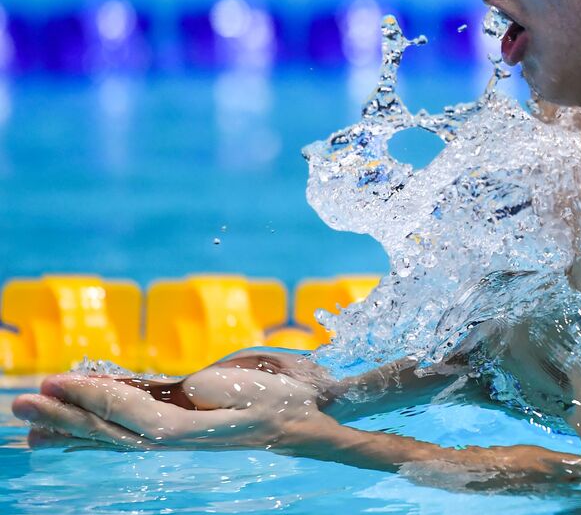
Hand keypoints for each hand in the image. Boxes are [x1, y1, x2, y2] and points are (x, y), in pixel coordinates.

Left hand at [12, 362, 336, 453]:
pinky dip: (97, 420)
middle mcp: (177, 436)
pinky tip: (72, 426)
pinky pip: (129, 422)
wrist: (312, 415)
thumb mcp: (262, 390)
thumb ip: (225, 390)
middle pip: (111, 432)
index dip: (95, 400)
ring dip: (69, 425)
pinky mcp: (178, 418)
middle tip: (21, 403)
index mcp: (195, 431)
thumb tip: (192, 389)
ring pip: (112, 432)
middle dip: (65, 416)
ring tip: (28, 424)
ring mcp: (175, 429)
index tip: (57, 384)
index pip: (133, 419)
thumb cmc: (291, 401)